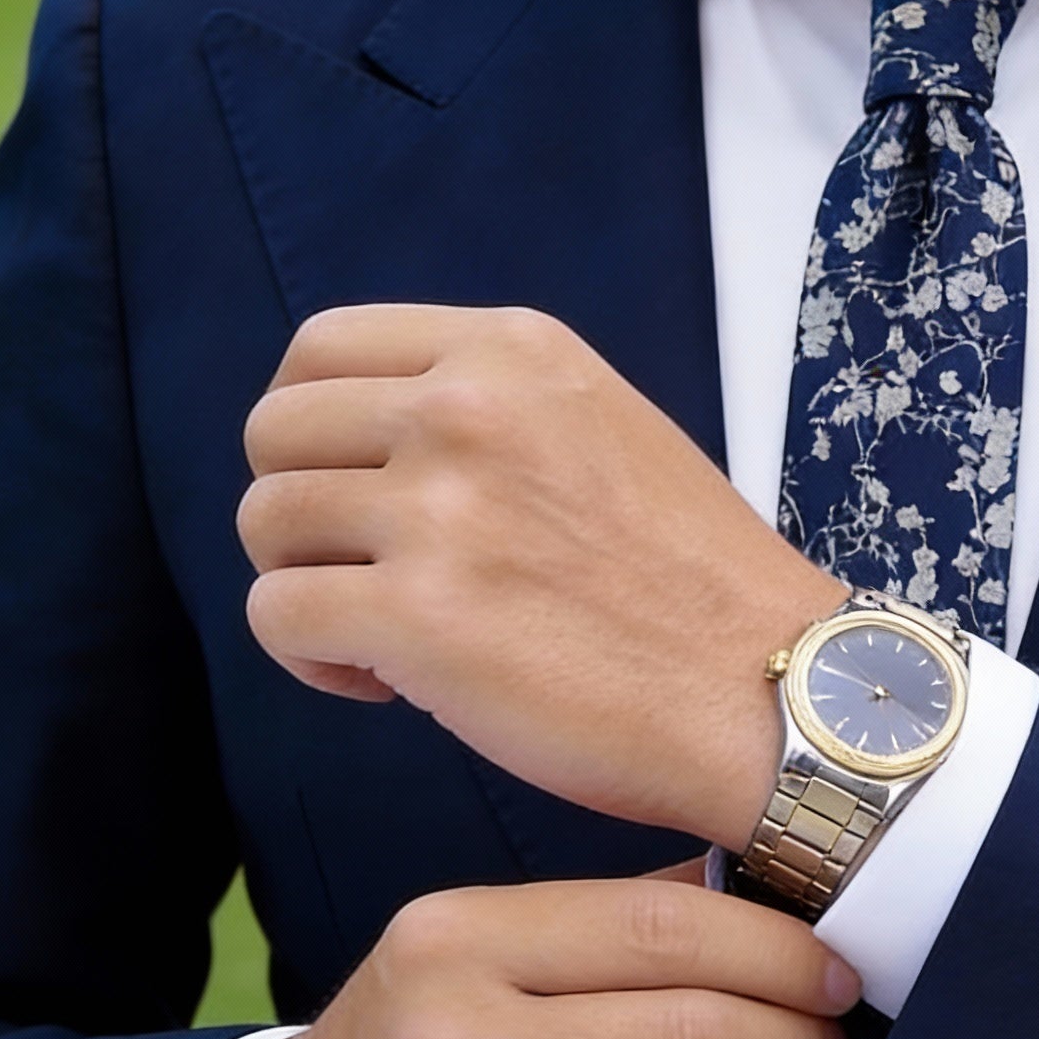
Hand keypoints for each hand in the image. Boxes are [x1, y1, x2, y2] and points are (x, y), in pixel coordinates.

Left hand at [237, 305, 846, 851]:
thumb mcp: (605, 428)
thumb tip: (370, 444)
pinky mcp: (418, 618)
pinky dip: (314, 659)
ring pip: (265, 524)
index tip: (357, 489)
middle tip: (374, 573)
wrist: (772, 691)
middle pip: (273, 432)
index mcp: (513, 351)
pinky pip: (278, 616)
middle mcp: (466, 409)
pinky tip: (390, 685)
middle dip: (304, 512)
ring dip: (309, 586)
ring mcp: (440, 510)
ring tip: (388, 638)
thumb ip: (494, 409)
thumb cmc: (695, 584)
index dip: (313, 429)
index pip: (319, 347)